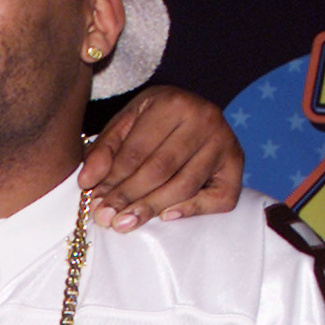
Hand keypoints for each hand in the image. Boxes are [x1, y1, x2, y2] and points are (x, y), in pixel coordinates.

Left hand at [78, 85, 243, 231]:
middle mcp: (204, 119)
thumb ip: (104, 150)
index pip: (137, 150)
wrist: (193, 112)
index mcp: (172, 103)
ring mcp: (225, 142)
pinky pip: (218, 198)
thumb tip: (87, 182)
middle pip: (160, 169)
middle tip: (105, 216)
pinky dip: (192, 209)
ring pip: (185, 185)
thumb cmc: (153, 120)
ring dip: (152, 208)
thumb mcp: (125, 123)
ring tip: (125, 222)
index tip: (93, 199)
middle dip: (129, 196)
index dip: (112, 178)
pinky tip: (166, 217)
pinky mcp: (238, 165)